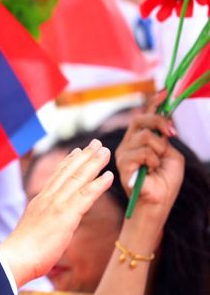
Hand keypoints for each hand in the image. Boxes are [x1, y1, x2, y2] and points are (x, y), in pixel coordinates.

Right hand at [0, 139, 112, 285]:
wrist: (15, 258)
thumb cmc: (21, 253)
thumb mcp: (32, 232)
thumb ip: (41, 224)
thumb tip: (46, 227)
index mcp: (39, 202)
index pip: (56, 178)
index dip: (68, 163)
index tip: (77, 152)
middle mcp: (47, 199)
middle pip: (68, 172)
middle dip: (83, 157)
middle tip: (96, 144)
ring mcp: (56, 205)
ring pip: (78, 178)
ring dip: (93, 163)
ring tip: (105, 151)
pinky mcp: (65, 215)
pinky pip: (85, 195)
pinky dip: (98, 184)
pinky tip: (108, 175)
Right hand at [115, 102, 183, 219]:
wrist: (158, 202)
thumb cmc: (165, 182)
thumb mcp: (171, 154)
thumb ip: (165, 138)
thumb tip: (164, 123)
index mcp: (139, 140)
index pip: (144, 116)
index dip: (154, 103)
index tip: (165, 91)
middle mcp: (128, 144)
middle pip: (141, 119)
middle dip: (159, 122)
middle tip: (172, 134)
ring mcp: (123, 153)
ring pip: (145, 137)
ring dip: (159, 150)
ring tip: (157, 165)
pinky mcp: (122, 163)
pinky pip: (142, 152)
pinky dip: (153, 161)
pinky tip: (150, 171)